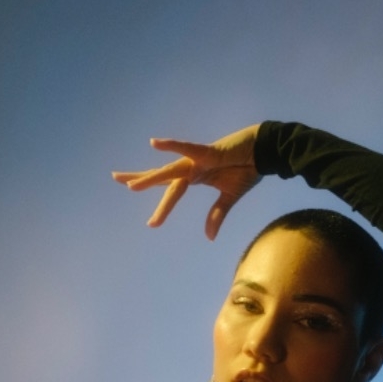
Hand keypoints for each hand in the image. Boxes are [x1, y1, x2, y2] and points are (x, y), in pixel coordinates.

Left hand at [112, 125, 261, 239]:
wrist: (267, 152)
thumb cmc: (248, 169)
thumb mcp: (230, 196)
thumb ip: (217, 215)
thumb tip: (208, 238)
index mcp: (195, 177)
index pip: (170, 189)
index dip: (161, 206)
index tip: (152, 224)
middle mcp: (192, 167)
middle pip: (161, 175)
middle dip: (140, 178)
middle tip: (115, 177)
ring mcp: (198, 159)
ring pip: (170, 171)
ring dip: (151, 178)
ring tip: (129, 185)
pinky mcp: (208, 153)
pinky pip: (187, 149)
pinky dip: (172, 146)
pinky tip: (154, 143)